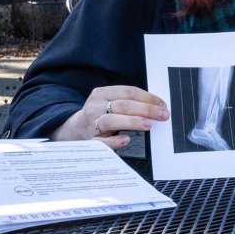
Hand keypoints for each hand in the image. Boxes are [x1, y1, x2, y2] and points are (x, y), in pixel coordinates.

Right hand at [50, 85, 169, 149]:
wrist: (72, 130)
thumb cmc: (97, 115)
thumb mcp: (108, 103)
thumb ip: (127, 102)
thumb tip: (156, 106)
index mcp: (101, 93)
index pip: (128, 92)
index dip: (147, 97)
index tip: (162, 104)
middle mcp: (95, 106)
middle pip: (123, 105)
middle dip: (146, 109)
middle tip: (163, 115)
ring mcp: (91, 123)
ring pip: (112, 120)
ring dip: (132, 122)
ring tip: (148, 125)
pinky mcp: (88, 140)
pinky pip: (101, 142)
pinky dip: (114, 141)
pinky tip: (126, 140)